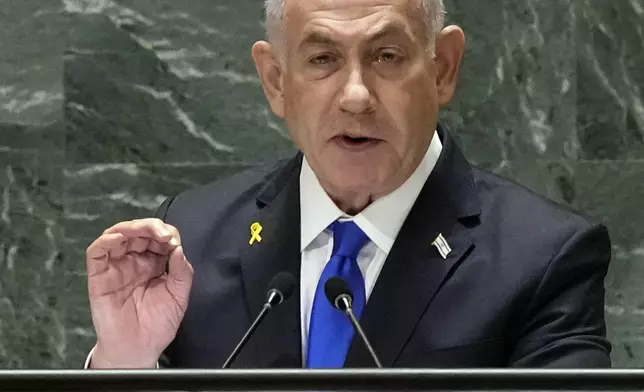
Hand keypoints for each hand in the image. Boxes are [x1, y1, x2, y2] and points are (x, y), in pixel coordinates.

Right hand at [86, 218, 193, 367]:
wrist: (139, 350)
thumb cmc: (158, 325)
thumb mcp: (179, 296)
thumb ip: (182, 271)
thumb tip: (178, 248)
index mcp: (155, 263)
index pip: (159, 238)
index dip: (167, 233)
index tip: (175, 242)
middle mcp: (135, 261)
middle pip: (139, 232)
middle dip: (152, 226)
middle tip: (163, 234)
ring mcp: (116, 266)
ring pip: (118, 235)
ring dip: (131, 227)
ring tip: (145, 231)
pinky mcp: (99, 276)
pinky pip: (97, 252)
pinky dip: (106, 240)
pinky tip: (119, 238)